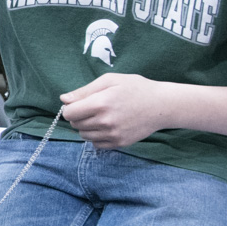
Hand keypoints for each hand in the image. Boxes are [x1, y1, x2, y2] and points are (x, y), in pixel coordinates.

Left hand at [60, 73, 175, 148]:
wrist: (162, 105)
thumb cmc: (135, 88)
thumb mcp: (109, 80)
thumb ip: (84, 91)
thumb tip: (64, 99)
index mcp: (101, 104)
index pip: (69, 114)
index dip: (70, 108)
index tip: (79, 103)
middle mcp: (106, 122)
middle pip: (75, 125)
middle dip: (78, 116)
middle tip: (92, 108)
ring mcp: (113, 135)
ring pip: (84, 135)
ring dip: (86, 127)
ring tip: (100, 116)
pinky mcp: (120, 143)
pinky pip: (96, 144)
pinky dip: (96, 136)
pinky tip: (106, 126)